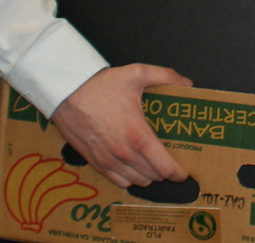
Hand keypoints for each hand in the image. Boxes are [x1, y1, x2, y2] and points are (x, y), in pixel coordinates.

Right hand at [51, 64, 189, 188]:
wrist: (67, 93)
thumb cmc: (101, 85)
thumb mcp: (137, 73)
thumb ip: (166, 76)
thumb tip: (186, 84)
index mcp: (137, 135)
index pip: (164, 166)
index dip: (178, 173)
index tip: (185, 171)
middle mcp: (123, 153)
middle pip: (153, 176)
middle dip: (165, 172)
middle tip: (171, 161)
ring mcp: (108, 160)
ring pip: (137, 181)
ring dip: (148, 176)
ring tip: (154, 164)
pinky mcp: (95, 162)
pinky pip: (118, 181)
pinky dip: (130, 178)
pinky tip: (134, 167)